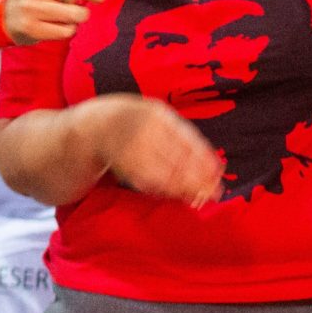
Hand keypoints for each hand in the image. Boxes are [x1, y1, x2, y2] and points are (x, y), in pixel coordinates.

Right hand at [94, 95, 221, 205]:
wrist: (93, 127)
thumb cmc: (134, 124)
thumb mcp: (156, 119)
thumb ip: (181, 138)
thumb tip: (214, 166)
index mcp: (157, 115)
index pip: (188, 140)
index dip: (205, 159)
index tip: (218, 174)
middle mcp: (145, 131)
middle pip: (179, 159)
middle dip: (198, 178)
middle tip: (214, 193)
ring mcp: (132, 149)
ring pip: (165, 174)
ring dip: (184, 188)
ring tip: (198, 197)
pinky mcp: (123, 166)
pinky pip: (149, 182)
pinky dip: (165, 190)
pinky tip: (175, 194)